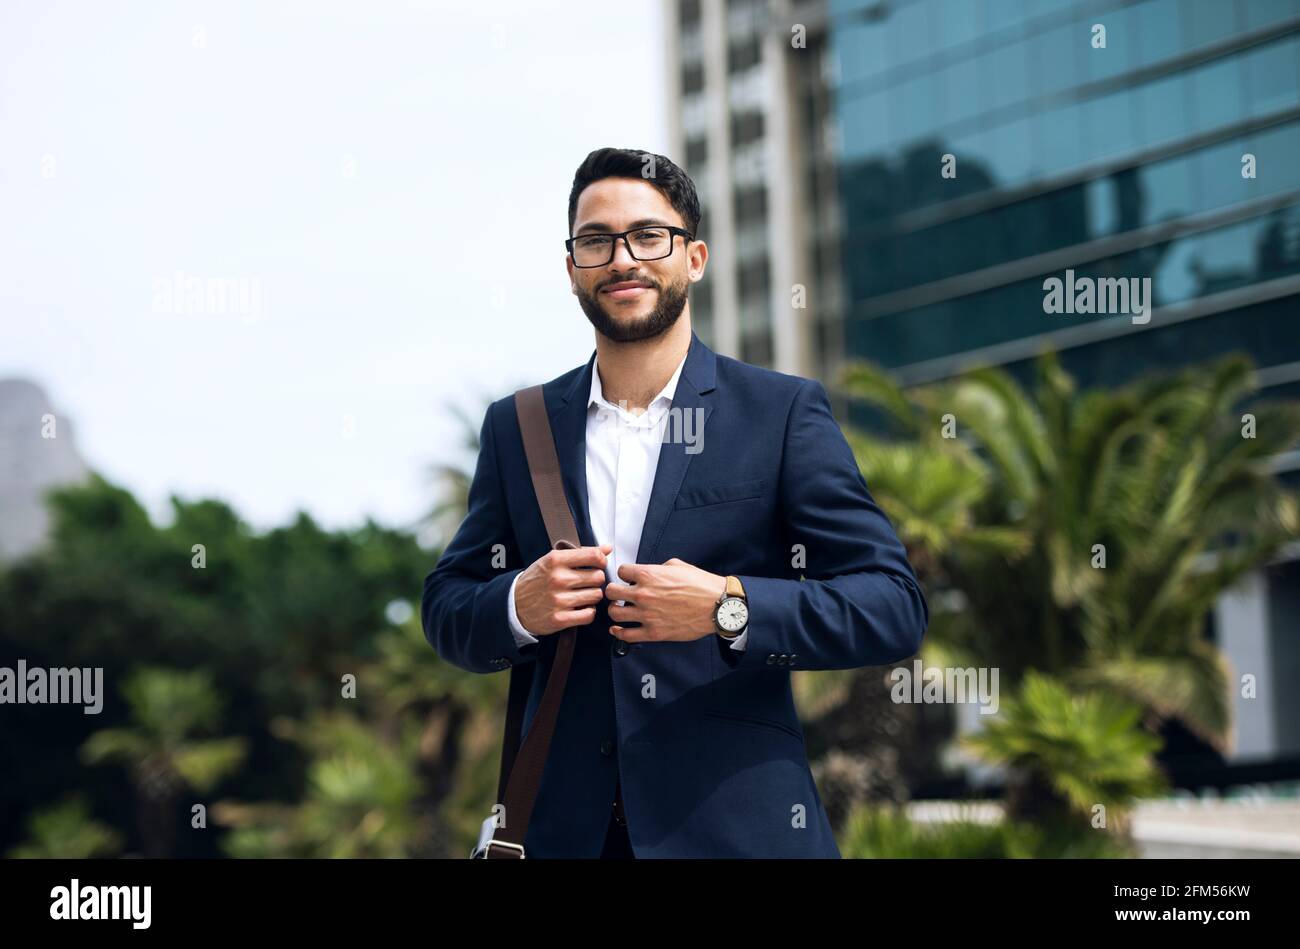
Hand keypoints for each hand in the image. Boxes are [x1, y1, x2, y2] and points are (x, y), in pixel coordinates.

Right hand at [515, 543, 611, 634]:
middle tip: (587, 582)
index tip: (598, 564)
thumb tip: (608, 548)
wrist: (513, 605)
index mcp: (555, 560)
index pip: (594, 556)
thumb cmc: (537, 580)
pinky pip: (589, 614)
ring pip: (596, 596)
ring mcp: (558, 600)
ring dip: (592, 596)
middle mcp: (557, 579)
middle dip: (596, 580)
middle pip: (598, 577)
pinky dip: (588, 612)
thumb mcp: (554, 560)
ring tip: (582, 595)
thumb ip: (581, 553)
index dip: (601, 560)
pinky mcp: (560, 619)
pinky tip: (580, 608)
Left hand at [604, 557, 725, 642]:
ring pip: (614, 613)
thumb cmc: (701, 585)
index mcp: (649, 575)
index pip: (621, 571)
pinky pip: (626, 635)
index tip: (628, 578)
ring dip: (614, 610)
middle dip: (613, 591)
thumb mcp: (678, 566)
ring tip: (619, 609)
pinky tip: (617, 629)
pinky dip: (618, 632)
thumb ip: (658, 568)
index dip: (624, 574)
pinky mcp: (653, 633)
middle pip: (611, 592)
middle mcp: (643, 594)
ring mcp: (647, 615)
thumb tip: (650, 572)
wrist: (717, 606)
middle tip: (619, 594)